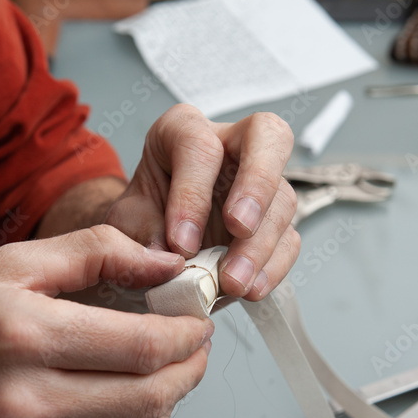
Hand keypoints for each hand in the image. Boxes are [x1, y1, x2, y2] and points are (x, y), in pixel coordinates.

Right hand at [0, 225, 212, 417]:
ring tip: (164, 378)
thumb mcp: (8, 262)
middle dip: (190, 370)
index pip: (143, 347)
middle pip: (150, 399)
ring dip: (169, 409)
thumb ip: (95, 253)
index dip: (188, 333)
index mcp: (24, 335)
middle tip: (192, 346)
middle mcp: (24, 401)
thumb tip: (164, 262)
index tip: (197, 320)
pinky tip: (130, 417)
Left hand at [104, 104, 300, 299]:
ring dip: (260, 244)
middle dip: (257, 184)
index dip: (192, 194)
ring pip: (282, 198)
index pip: (199, 146)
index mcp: (184, 130)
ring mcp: (261, 182)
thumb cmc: (143, 216)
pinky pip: (289, 239)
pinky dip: (273, 266)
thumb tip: (168, 255)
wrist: (155, 239)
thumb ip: (141, 231)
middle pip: (268, 137)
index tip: (181, 243)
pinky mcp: (275, 219)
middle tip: (238, 227)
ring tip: (233, 281)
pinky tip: (251, 287)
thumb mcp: (127, 219)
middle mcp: (231, 145)